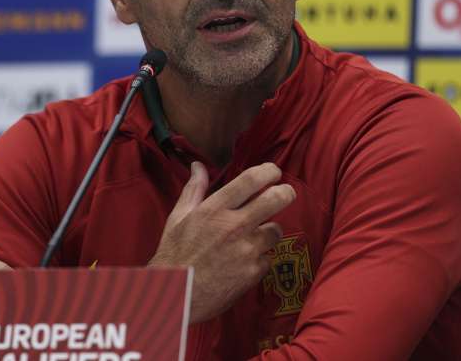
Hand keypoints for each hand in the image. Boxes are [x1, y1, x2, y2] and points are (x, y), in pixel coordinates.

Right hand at [148, 161, 294, 323]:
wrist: (177, 295)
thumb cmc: (174, 255)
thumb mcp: (179, 217)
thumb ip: (193, 190)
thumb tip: (198, 166)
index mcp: (214, 209)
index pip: (251, 180)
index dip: (269, 171)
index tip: (273, 172)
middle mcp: (234, 226)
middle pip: (276, 199)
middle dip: (286, 192)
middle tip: (285, 193)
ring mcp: (247, 250)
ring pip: (276, 230)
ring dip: (270, 230)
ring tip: (255, 235)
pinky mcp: (253, 272)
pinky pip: (268, 258)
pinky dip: (261, 257)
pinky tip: (245, 260)